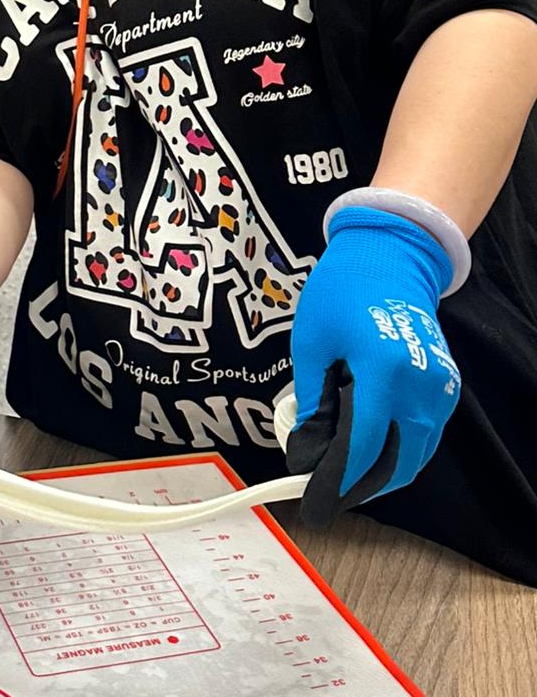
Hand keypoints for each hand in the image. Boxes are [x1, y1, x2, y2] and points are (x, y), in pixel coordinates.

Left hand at [286, 206, 459, 523]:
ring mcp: (441, 388)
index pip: (364, 445)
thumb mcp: (311, 342)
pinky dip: (401, 449)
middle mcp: (421, 385)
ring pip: (417, 454)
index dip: (339, 479)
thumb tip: (308, 448)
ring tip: (345, 474)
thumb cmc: (342, 291)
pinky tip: (371, 448)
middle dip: (364, 485)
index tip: (316, 500)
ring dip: (384, 471)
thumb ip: (312, 399)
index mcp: (383, 370)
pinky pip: (427, 435)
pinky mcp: (447, 386)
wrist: (389, 256)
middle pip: (399, 462)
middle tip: (329, 492)